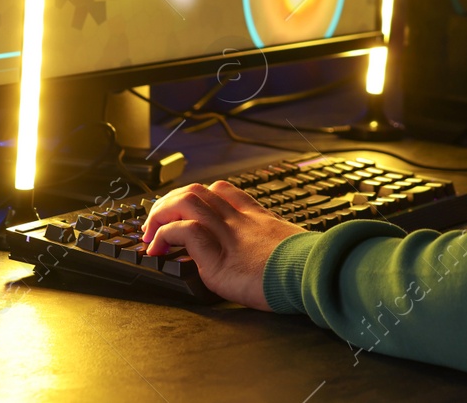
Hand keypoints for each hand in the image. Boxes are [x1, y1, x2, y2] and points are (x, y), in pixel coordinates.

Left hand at [141, 181, 306, 309]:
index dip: (197, 196)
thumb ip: (277, 246)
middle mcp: (240, 221)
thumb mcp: (293, 247)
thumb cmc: (309, 267)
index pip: (223, 191)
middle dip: (168, 202)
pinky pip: (186, 231)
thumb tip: (278, 259)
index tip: (183, 212)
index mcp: (257, 218)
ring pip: (186, 202)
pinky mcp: (220, 259)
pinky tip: (160, 250)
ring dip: (160, 215)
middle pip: (197, 190)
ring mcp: (229, 236)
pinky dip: (166, 235)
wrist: (315, 275)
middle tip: (156, 224)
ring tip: (151, 235)